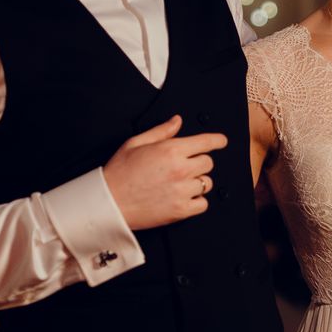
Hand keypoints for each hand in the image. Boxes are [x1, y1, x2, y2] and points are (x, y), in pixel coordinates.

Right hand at [101, 115, 229, 229]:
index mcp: (171, 150)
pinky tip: (183, 197)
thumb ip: (161, 131)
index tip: (222, 141)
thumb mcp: (136, 143)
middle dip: (199, 162)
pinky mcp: (181, 210)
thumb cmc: (119, 172)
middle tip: (185, 166)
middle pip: (208, 163)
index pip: (205, 142)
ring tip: (180, 183)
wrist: (109, 202)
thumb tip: (177, 121)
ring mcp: (182, 191)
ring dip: (198, 181)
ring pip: (207, 183)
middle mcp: (180, 170)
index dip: (217, 140)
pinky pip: (203, 204)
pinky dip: (197, 201)